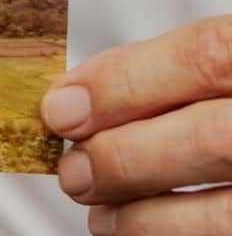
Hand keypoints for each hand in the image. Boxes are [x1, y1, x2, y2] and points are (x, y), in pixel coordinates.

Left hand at [41, 16, 231, 234]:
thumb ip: (167, 70)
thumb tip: (78, 96)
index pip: (206, 57)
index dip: (123, 83)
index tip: (61, 109)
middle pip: (216, 137)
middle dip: (126, 158)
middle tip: (73, 171)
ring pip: (230, 214)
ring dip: (148, 219)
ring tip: (102, 216)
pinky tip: (146, 235)